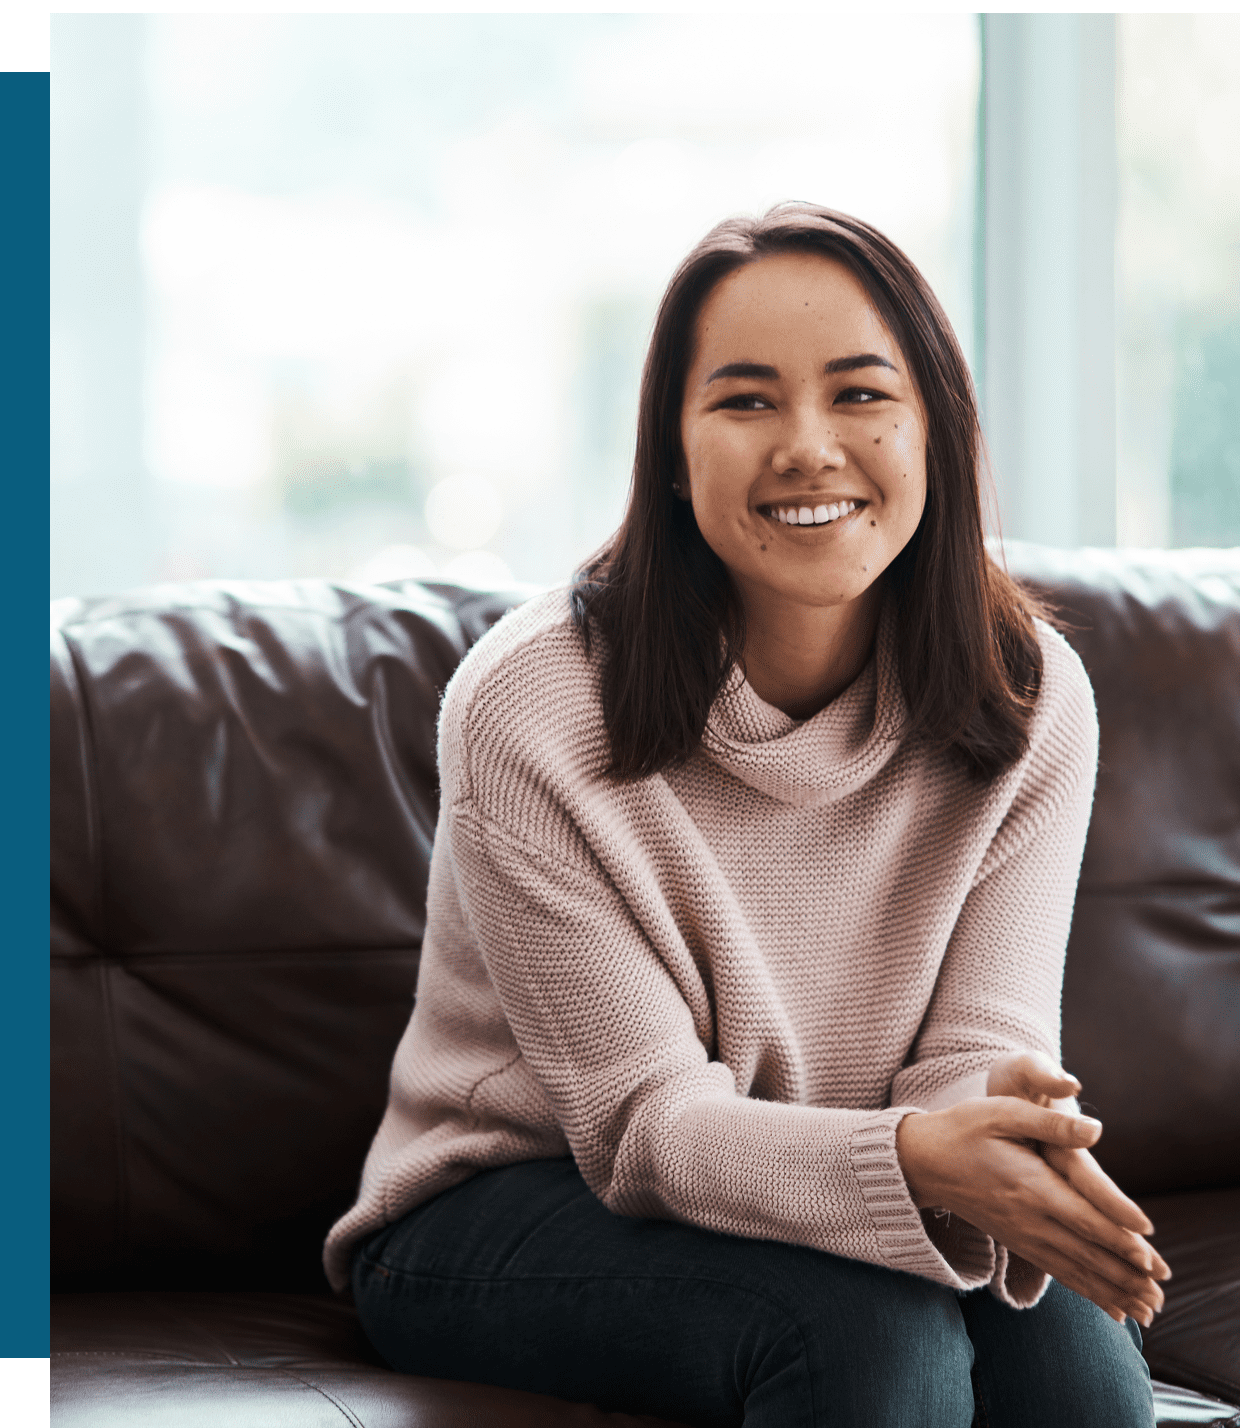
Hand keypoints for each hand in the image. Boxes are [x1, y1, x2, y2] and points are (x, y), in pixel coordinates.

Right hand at [896, 1095, 1169, 1324]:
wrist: (922, 1162)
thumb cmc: (964, 1129)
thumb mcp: (1002, 1113)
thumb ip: (1051, 1124)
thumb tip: (1096, 1130)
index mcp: (1029, 1184)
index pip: (1082, 1216)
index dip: (1116, 1235)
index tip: (1149, 1253)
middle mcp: (1029, 1218)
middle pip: (1086, 1251)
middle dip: (1126, 1273)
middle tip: (1161, 1292)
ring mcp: (1023, 1235)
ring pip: (1076, 1269)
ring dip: (1113, 1290)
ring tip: (1148, 1310)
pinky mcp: (1018, 1242)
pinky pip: (1060, 1272)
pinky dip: (1089, 1291)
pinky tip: (1113, 1308)